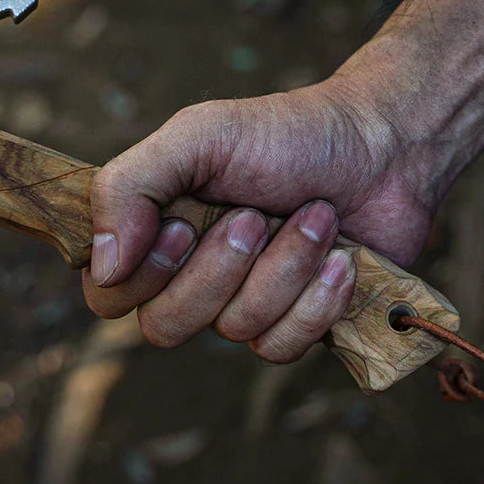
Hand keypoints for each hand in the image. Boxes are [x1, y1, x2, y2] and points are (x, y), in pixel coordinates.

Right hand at [81, 51, 435, 362]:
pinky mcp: (295, 327)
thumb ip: (129, 186)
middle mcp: (191, 278)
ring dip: (284, 268)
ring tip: (317, 215)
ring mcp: (244, 307)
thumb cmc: (284, 135)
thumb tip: (102, 266)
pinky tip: (341, 259)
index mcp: (156, 233)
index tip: (184, 226)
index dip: (143, 274)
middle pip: (166, 326)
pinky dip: (316, 300)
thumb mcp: (197, 136)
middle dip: (221, 269)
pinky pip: (282, 348)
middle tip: (256, 215)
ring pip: (235, 331)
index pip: (108, 294)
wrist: (381, 147)